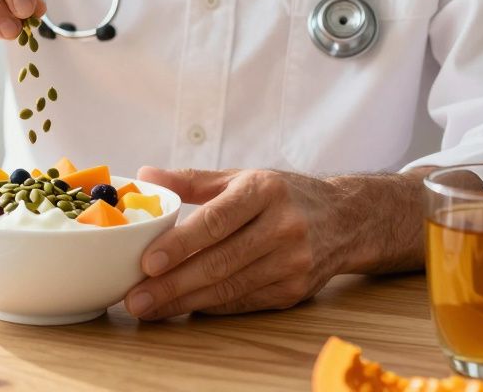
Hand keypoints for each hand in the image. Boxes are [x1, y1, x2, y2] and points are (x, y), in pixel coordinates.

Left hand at [125, 167, 350, 319]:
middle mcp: (283, 227)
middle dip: (172, 284)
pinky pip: (243, 302)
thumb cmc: (282, 195)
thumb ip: (191, 180)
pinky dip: (210, 307)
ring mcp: (292, 262)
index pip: (217, 221)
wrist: (346, 219)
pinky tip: (182, 308)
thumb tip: (145, 174)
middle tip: (135, 298)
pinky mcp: (295, 290)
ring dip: (184, 302)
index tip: (148, 262)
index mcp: (265, 191)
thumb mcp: (241, 177)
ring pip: (229, 287)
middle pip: (219, 261)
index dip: (181, 244)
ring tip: (149, 308)